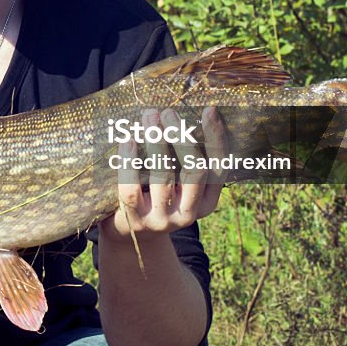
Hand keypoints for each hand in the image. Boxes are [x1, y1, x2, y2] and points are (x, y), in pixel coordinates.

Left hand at [102, 106, 228, 241]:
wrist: (129, 234)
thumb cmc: (154, 194)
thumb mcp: (176, 181)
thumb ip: (182, 157)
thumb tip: (179, 114)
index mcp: (206, 202)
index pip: (219, 168)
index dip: (216, 139)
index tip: (210, 110)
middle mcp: (189, 213)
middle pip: (194, 172)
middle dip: (182, 138)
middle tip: (168, 112)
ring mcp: (162, 220)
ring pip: (163, 178)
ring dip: (156, 143)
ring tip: (148, 117)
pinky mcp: (136, 222)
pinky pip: (131, 189)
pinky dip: (129, 163)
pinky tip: (127, 140)